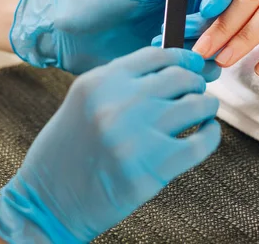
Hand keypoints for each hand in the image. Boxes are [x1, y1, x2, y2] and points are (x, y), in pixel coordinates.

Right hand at [0, 47, 220, 242]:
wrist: (47, 203)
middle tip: (195, 93)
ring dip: (206, 107)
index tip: (193, 65)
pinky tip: (205, 134)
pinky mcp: (155, 167)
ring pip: (198, 105)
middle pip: (182, 77)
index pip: (158, 55)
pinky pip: (203, 142)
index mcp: (101, 82)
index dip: (183, 58)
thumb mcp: (84, 102)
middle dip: (195, 84)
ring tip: (203, 114)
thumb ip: (121, 82)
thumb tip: (171, 68)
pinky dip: (211, 135)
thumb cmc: (66, 152)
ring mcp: (138, 135)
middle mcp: (120, 102)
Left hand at [11, 0, 242, 75]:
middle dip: (208, 28)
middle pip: (225, 23)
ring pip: (216, 50)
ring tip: (168, 46)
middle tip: (181, 30)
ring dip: (200, 49)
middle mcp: (190, 16)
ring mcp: (182, 42)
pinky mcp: (170, 65)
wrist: (68, 32)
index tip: (204, 5)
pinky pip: (198, 70)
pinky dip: (191, 68)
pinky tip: (167, 60)